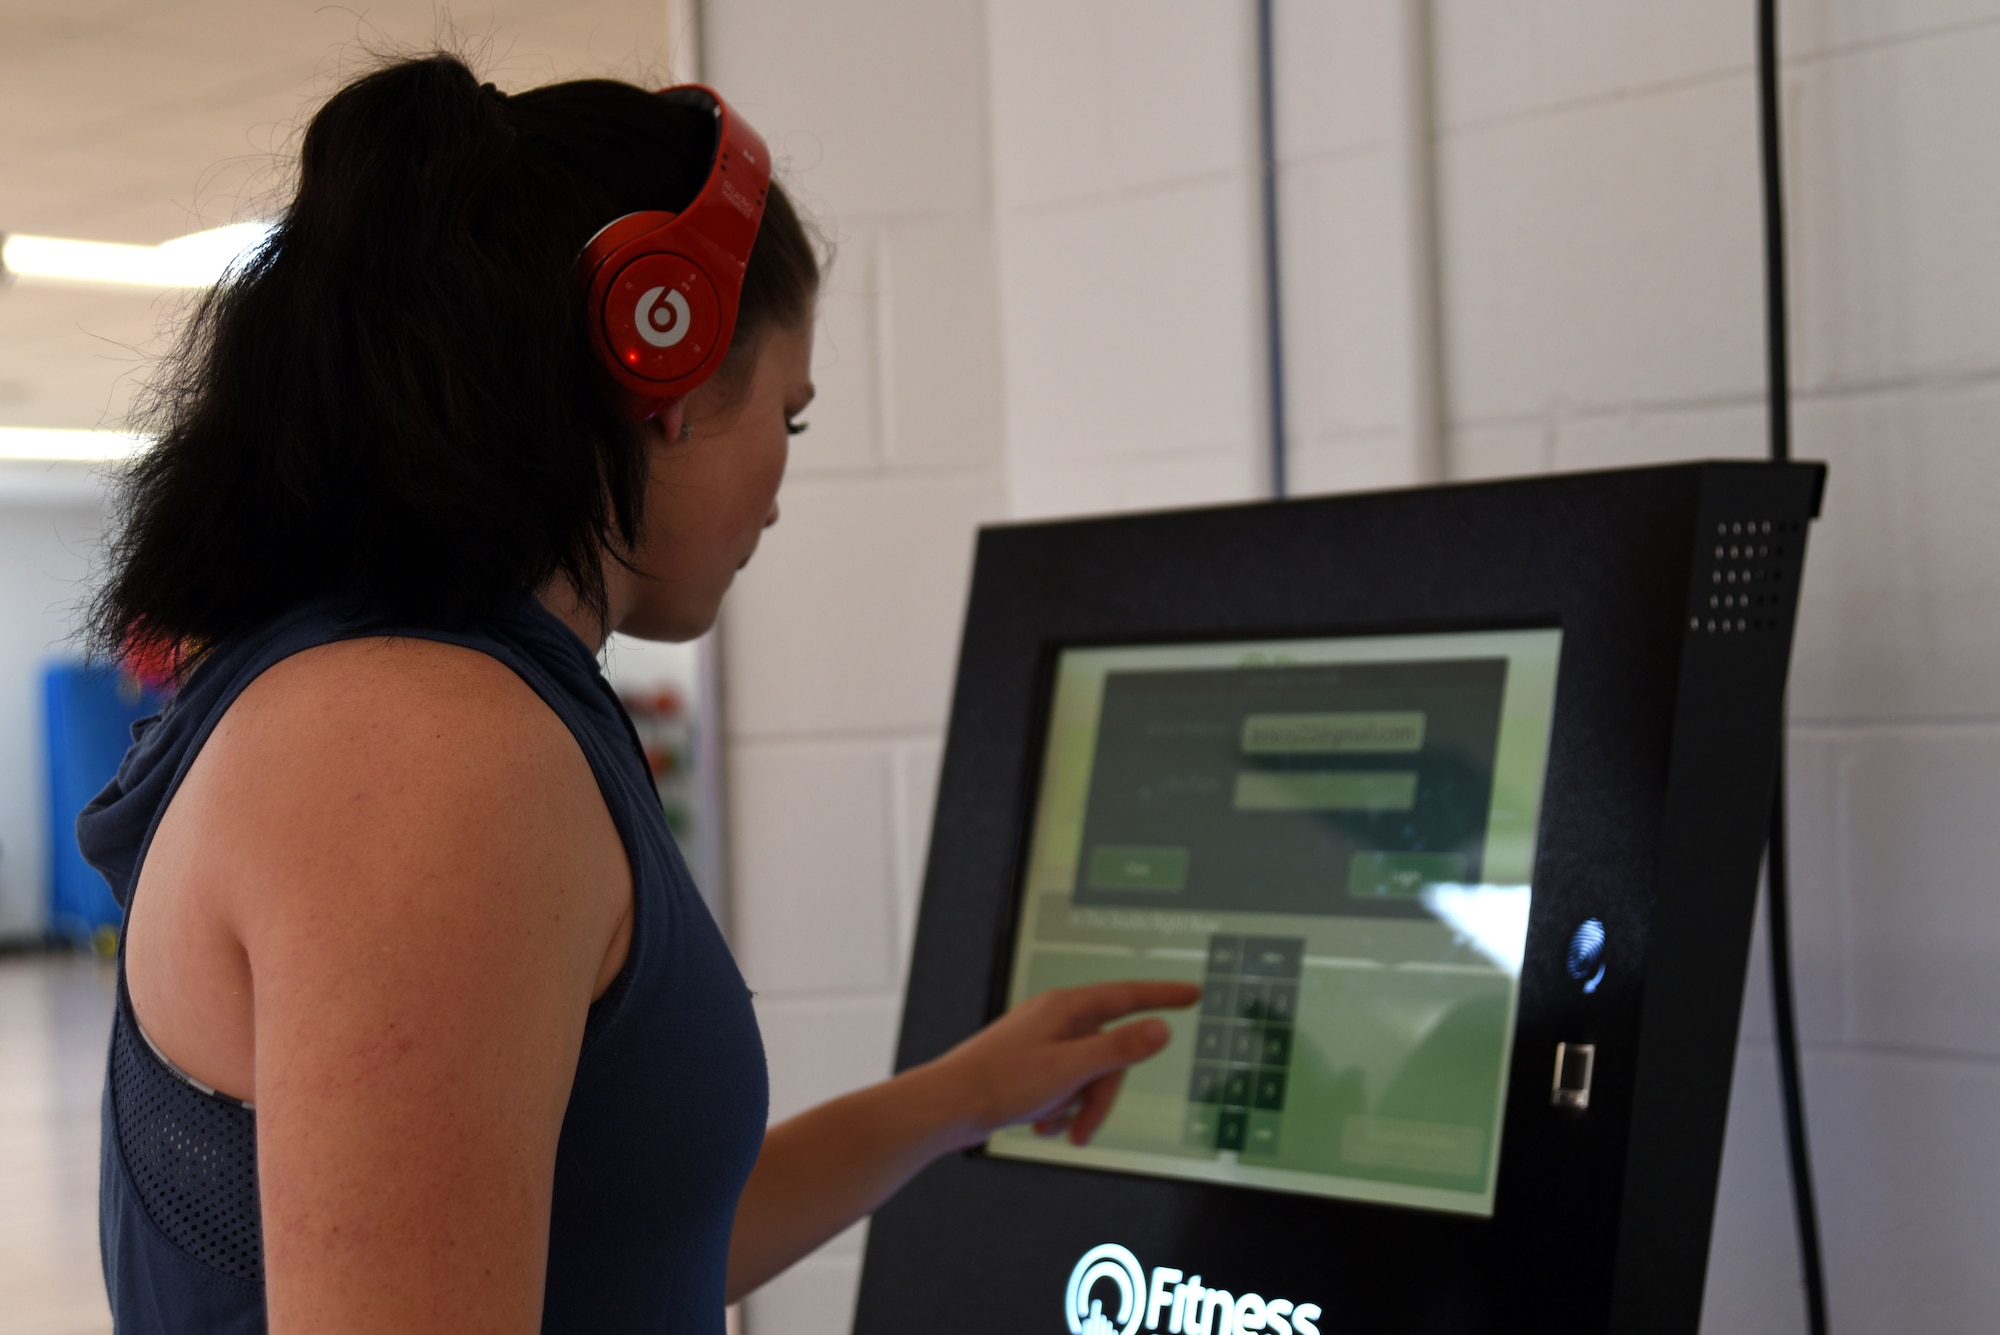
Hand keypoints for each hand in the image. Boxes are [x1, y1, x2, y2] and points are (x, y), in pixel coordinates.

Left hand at [924, 981, 1200, 1148]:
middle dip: (1101, 1096)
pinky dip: (1060, 1108)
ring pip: (1086, 1073)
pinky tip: (1040, 1124)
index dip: (1163, 996)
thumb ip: (1120, 1049)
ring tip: (1054, 1127)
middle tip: (1083, 1129)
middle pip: (1108, 1052)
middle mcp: (1055, 1019)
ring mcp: (1041, 1041)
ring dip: (1078, 1106)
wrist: (947, 1106)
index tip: (1192, 994)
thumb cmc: (1001, 1083)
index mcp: (1067, 1008)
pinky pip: (1064, 1085)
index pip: (1128, 996)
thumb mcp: (1071, 1069)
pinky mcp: (1029, 1065)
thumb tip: (1160, 1029)